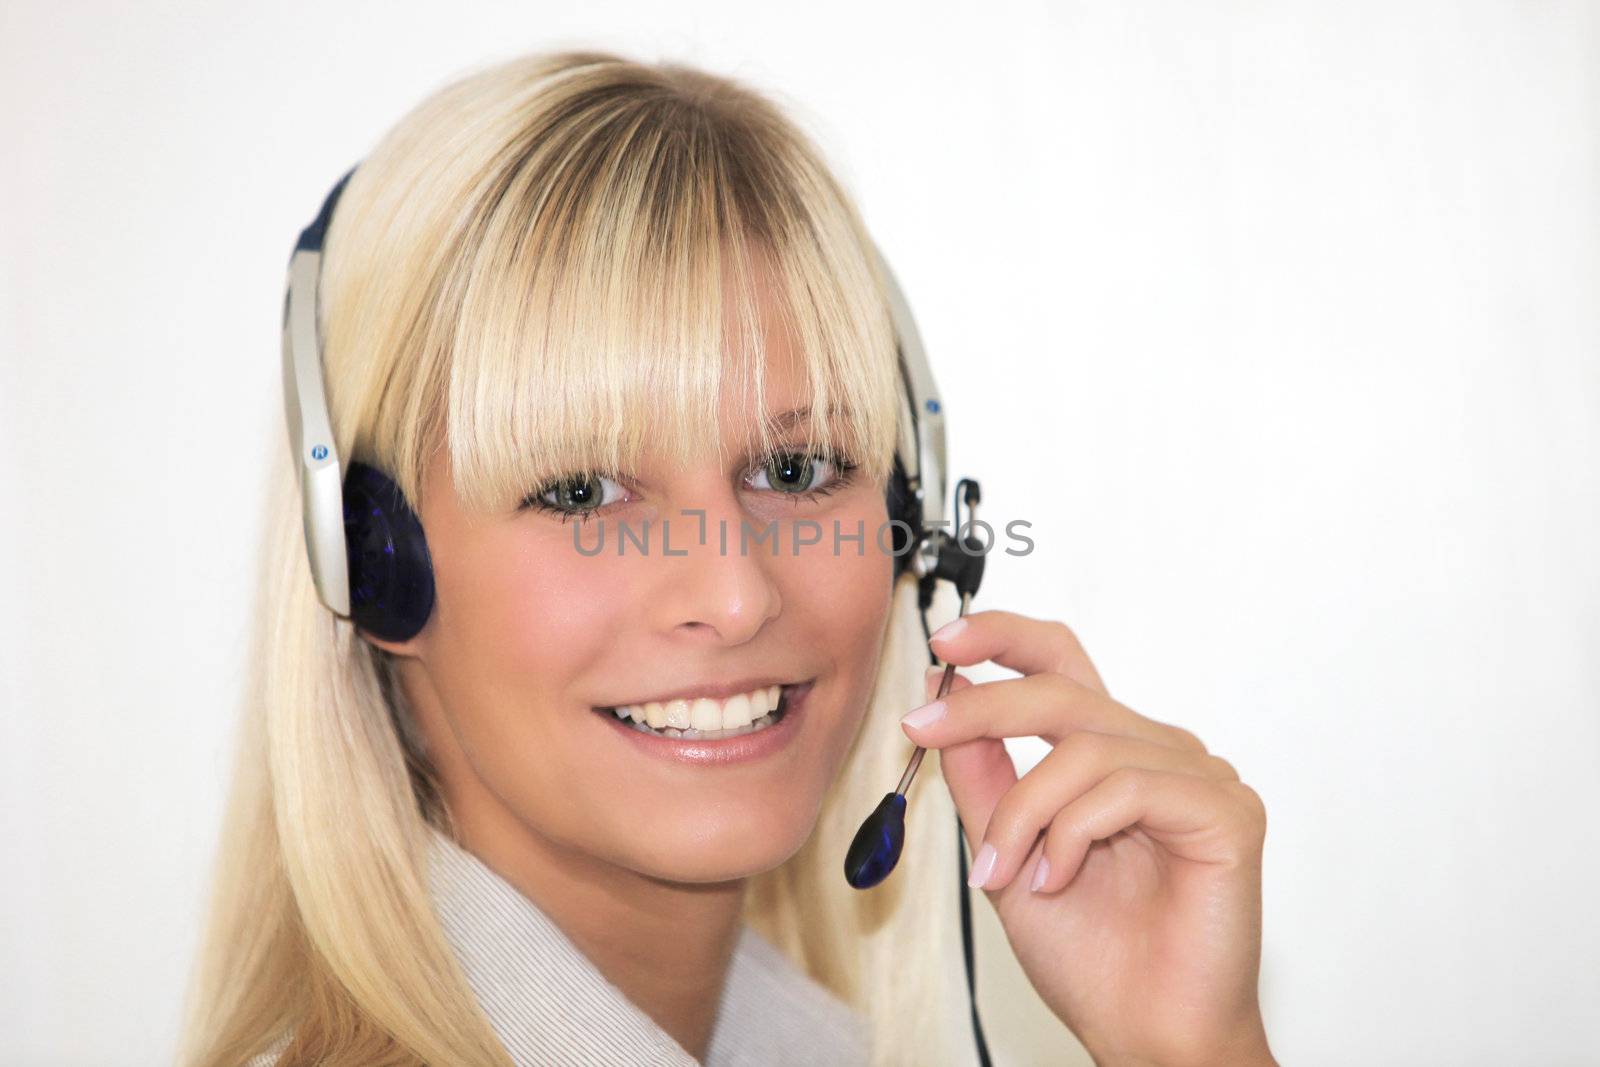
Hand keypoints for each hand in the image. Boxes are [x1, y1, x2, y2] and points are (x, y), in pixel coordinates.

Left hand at [902, 610, 1273, 1066]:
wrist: (1143, 1033)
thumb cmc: (1089, 957)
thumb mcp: (1007, 850)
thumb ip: (982, 777)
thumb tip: (943, 698)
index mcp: (1110, 755)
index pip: (1061, 665)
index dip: (1004, 637)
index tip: (943, 641)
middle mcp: (1158, 753)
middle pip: (1062, 692)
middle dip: (981, 707)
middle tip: (920, 728)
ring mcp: (1199, 777)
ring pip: (1083, 748)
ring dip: (1023, 812)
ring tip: (1004, 870)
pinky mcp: (1227, 810)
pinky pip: (1124, 788)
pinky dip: (1071, 834)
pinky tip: (1058, 880)